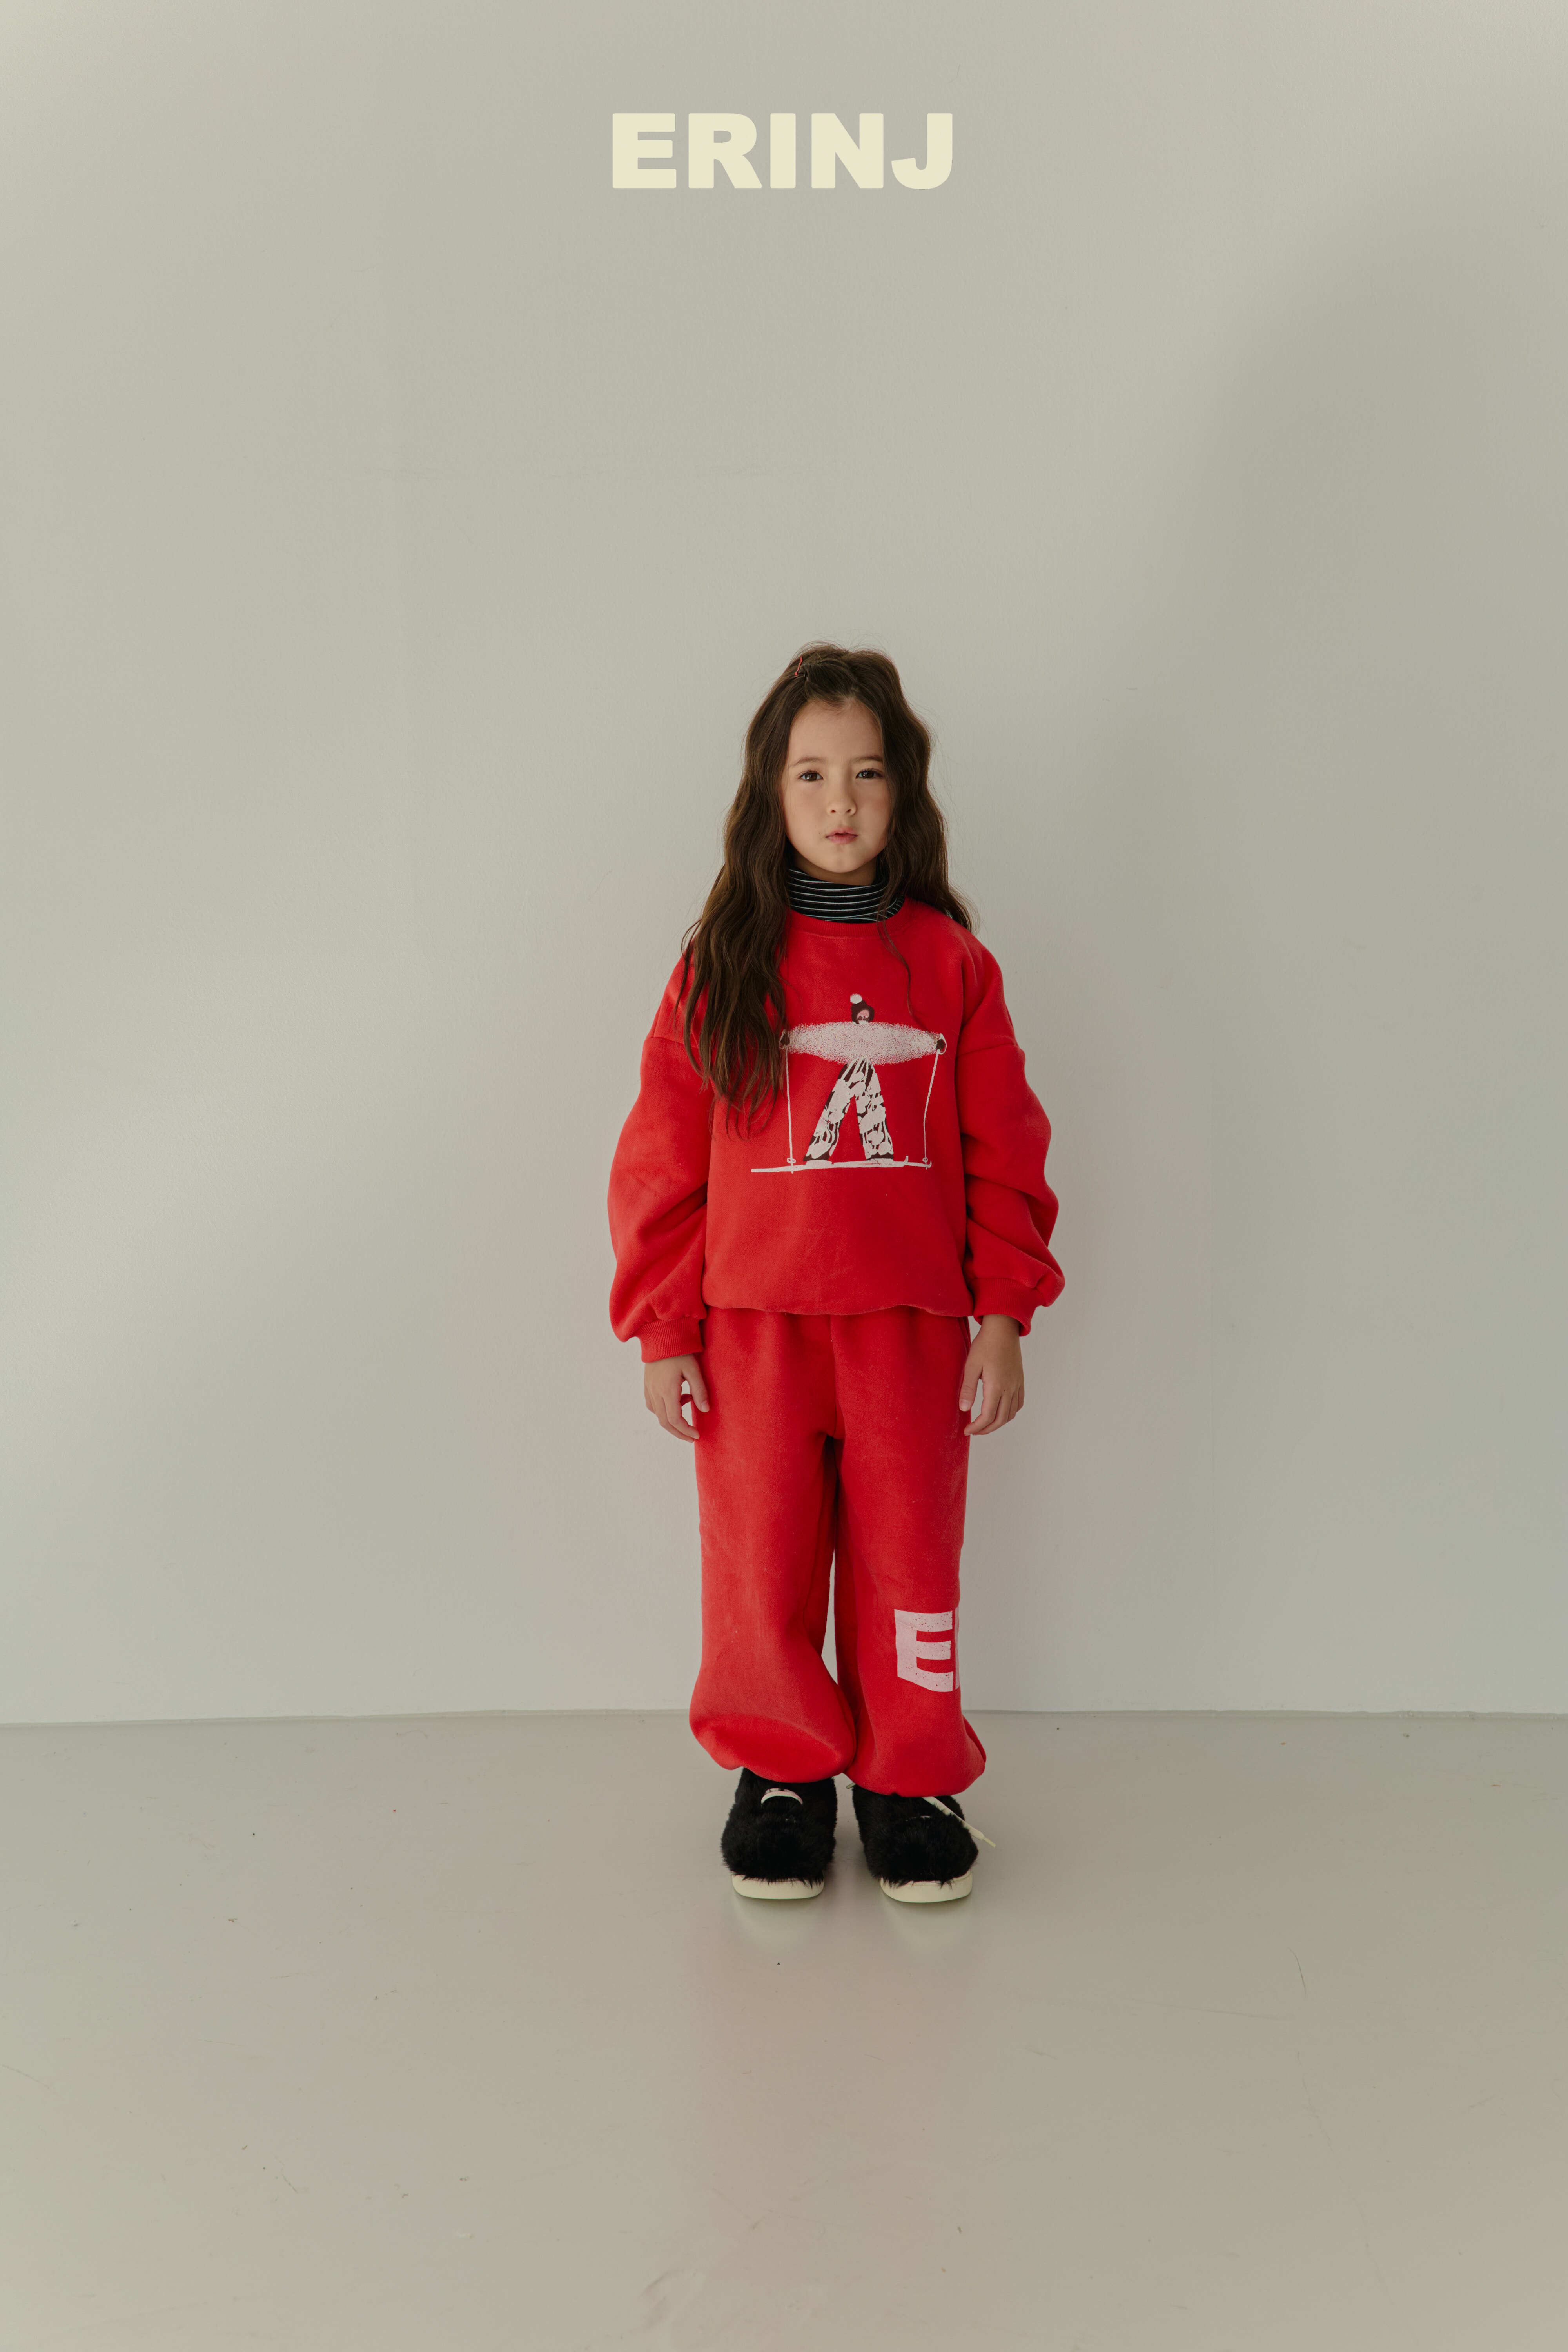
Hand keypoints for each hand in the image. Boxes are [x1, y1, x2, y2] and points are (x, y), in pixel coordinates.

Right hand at [644, 1353, 708, 1442]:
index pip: (675, 1420)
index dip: (686, 1431)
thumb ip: (700, 1390)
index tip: (697, 1435)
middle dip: (679, 1432)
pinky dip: (664, 1410)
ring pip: (658, 1415)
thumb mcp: (693, 1369)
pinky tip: (676, 1401)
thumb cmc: (680, 1351)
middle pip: (664, 1422)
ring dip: (672, 1421)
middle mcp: (655, 1392)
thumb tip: (705, 1410)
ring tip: (687, 1412)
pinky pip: (652, 1406)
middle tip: (691, 1437)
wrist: (661, 1336)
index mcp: (667, 1390)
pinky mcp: (647, 1386)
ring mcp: (649, 1389)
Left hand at [960, 1314, 1023, 1435]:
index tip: (966, 1430)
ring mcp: (1017, 1385)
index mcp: (996, 1386)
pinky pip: (1019, 1403)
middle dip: (986, 1429)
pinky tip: (1000, 1411)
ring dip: (998, 1423)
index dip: (977, 1427)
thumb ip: (968, 1388)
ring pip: (1011, 1414)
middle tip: (974, 1430)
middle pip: (1000, 1419)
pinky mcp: (1020, 1380)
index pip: (987, 1416)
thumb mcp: (971, 1365)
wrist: (1003, 1328)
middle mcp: (1010, 1388)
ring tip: (985, 1424)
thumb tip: (964, 1409)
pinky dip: (1010, 1413)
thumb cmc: (985, 1344)